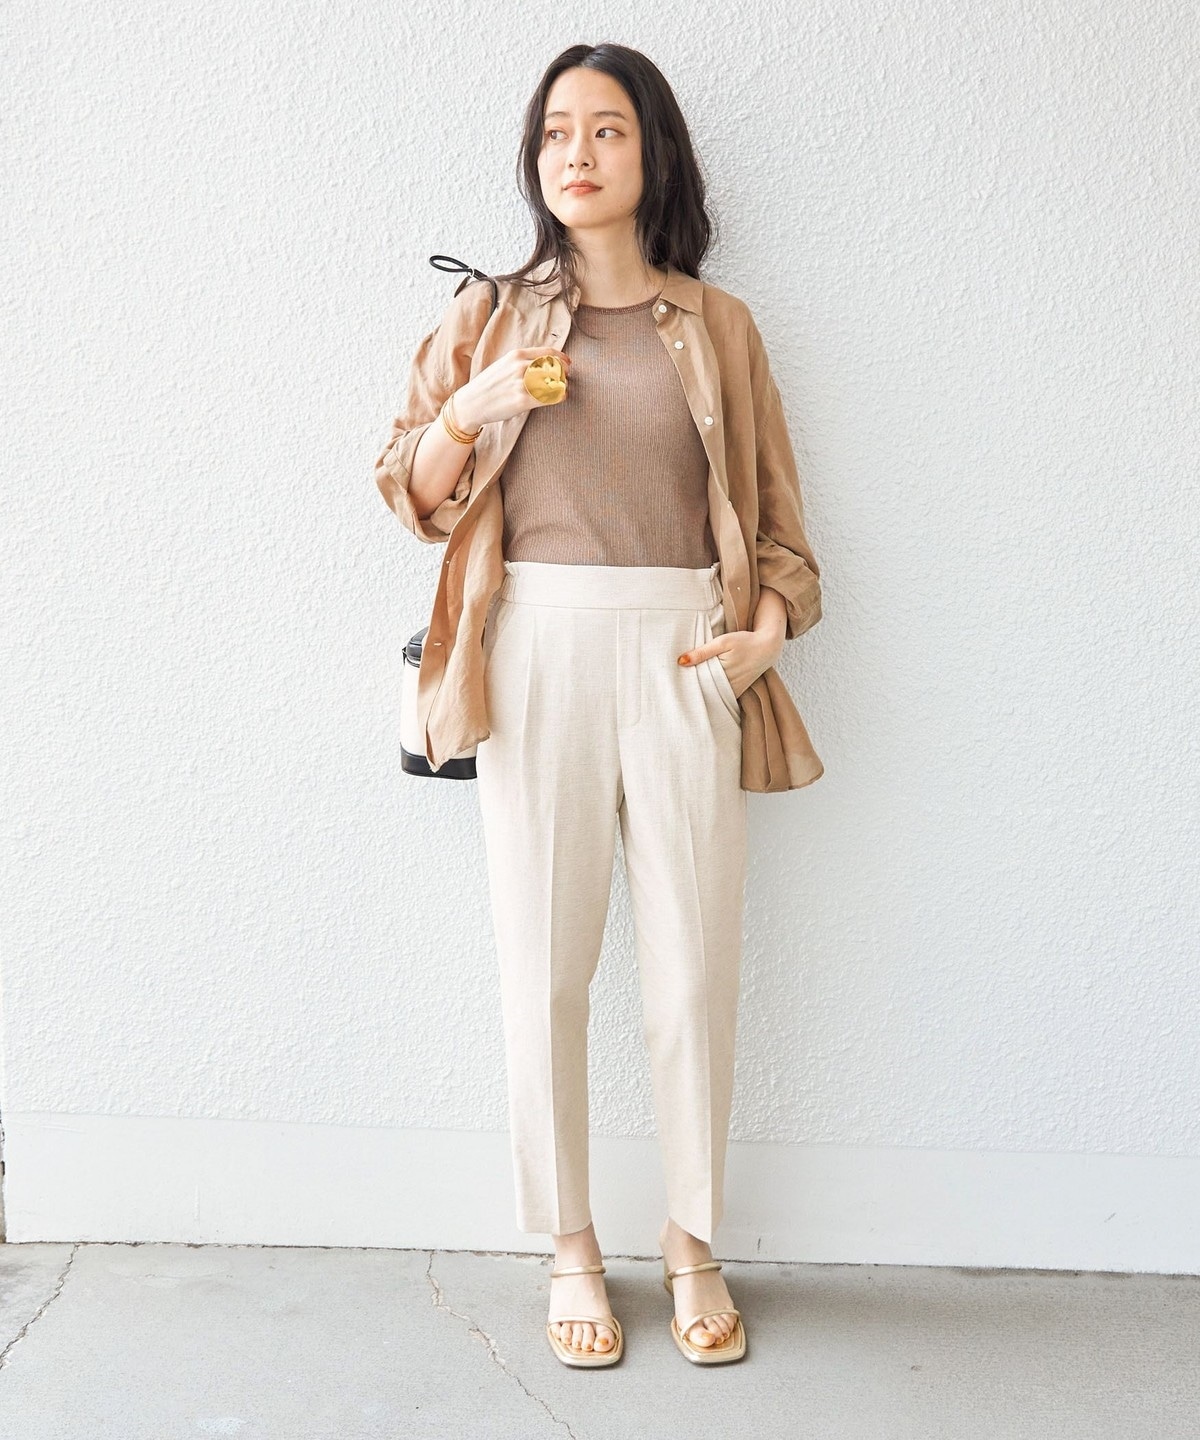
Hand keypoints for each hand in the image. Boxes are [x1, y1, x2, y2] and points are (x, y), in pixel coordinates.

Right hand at [453, 347, 572, 430]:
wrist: (471, 403)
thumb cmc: (488, 386)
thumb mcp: (504, 365)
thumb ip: (521, 362)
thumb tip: (543, 363)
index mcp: (516, 355)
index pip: (548, 352)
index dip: (562, 358)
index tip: (568, 364)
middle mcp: (520, 367)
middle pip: (555, 366)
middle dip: (564, 372)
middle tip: (566, 378)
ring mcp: (522, 384)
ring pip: (555, 381)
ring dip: (562, 385)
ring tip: (561, 389)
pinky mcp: (523, 401)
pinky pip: (550, 397)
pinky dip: (560, 396)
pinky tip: (559, 397)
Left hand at [677, 587, 787, 697]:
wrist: (768, 647)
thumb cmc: (744, 641)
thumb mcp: (722, 642)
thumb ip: (702, 652)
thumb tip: (681, 661)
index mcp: (722, 674)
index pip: (698, 684)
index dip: (685, 685)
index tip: (671, 685)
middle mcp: (729, 686)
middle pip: (704, 692)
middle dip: (690, 692)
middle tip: (672, 690)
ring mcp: (735, 690)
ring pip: (712, 696)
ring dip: (701, 694)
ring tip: (683, 693)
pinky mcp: (738, 691)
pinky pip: (722, 697)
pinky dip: (712, 695)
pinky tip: (701, 693)